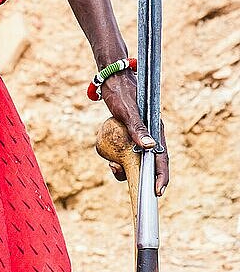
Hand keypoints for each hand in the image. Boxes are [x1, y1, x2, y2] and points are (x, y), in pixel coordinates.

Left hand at [99, 69, 169, 196]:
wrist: (112, 80)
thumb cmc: (122, 93)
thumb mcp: (127, 111)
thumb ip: (137, 128)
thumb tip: (150, 146)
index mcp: (156, 130)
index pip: (162, 158)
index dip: (161, 176)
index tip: (157, 191)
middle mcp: (150, 135)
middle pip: (150, 163)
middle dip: (141, 176)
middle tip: (131, 185)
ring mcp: (139, 136)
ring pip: (136, 159)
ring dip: (126, 168)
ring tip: (112, 167)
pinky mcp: (129, 135)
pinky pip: (126, 152)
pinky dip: (119, 159)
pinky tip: (109, 161)